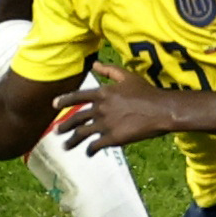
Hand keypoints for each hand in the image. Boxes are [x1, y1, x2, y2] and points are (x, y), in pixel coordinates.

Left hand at [55, 61, 180, 153]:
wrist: (161, 110)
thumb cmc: (146, 92)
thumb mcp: (127, 76)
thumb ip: (109, 70)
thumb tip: (94, 64)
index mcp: (102, 93)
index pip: (77, 97)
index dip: (64, 101)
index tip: (54, 105)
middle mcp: (100, 109)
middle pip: (76, 118)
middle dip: (64, 126)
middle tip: (57, 132)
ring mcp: (105, 124)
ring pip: (82, 134)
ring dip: (72, 141)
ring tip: (65, 147)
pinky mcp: (113, 138)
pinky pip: (96, 145)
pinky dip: (90, 150)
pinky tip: (89, 152)